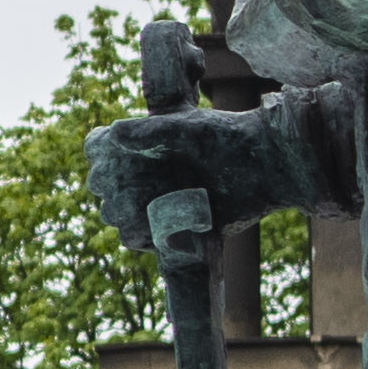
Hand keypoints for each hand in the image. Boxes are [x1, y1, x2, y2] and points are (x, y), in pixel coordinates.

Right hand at [87, 103, 304, 268]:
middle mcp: (148, 173)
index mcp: (146, 144)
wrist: (269, 165)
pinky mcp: (176, 227)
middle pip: (104, 188)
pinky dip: (143, 234)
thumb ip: (151, 132)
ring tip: (148, 205)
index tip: (106, 152)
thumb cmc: (229, 138)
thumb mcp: (187, 129)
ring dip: (126, 212)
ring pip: (119, 217)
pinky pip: (142, 239)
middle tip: (133, 182)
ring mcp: (160, 201)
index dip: (98, 154)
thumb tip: (113, 134)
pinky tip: (160, 224)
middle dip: (112, 187)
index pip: (99, 150)